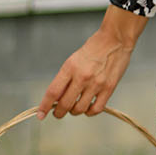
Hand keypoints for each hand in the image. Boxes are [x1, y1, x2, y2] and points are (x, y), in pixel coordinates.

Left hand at [37, 5, 147, 119]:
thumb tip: (57, 98)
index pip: (53, 92)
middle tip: (59, 112)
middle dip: (59, 113)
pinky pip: (96, 109)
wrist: (115, 40)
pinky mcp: (109, 88)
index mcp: (70, 67)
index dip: (44, 106)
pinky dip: (89, 112)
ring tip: (75, 107)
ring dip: (74, 111)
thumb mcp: (73, 59)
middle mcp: (82, 77)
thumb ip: (65, 78)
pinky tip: (88, 107)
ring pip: (79, 109)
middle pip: (65, 104)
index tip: (40, 114)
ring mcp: (96, 84)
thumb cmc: (94, 48)